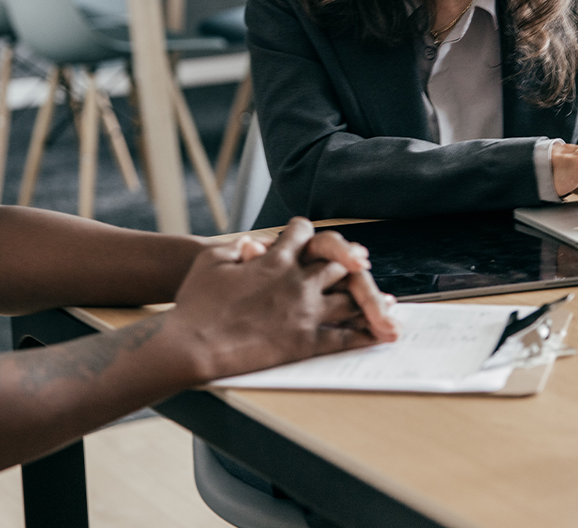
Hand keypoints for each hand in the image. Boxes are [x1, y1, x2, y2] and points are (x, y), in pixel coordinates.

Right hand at [169, 219, 395, 381]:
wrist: (193, 346)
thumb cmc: (195, 304)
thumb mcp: (211, 263)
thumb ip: (235, 250)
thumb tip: (249, 245)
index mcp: (274, 260)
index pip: (303, 233)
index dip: (305, 232)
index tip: (309, 237)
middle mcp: (297, 283)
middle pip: (336, 263)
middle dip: (350, 260)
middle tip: (361, 263)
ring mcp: (305, 313)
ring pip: (348, 298)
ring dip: (368, 298)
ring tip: (384, 302)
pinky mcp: (305, 343)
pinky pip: (344, 336)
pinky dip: (365, 334)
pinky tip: (377, 334)